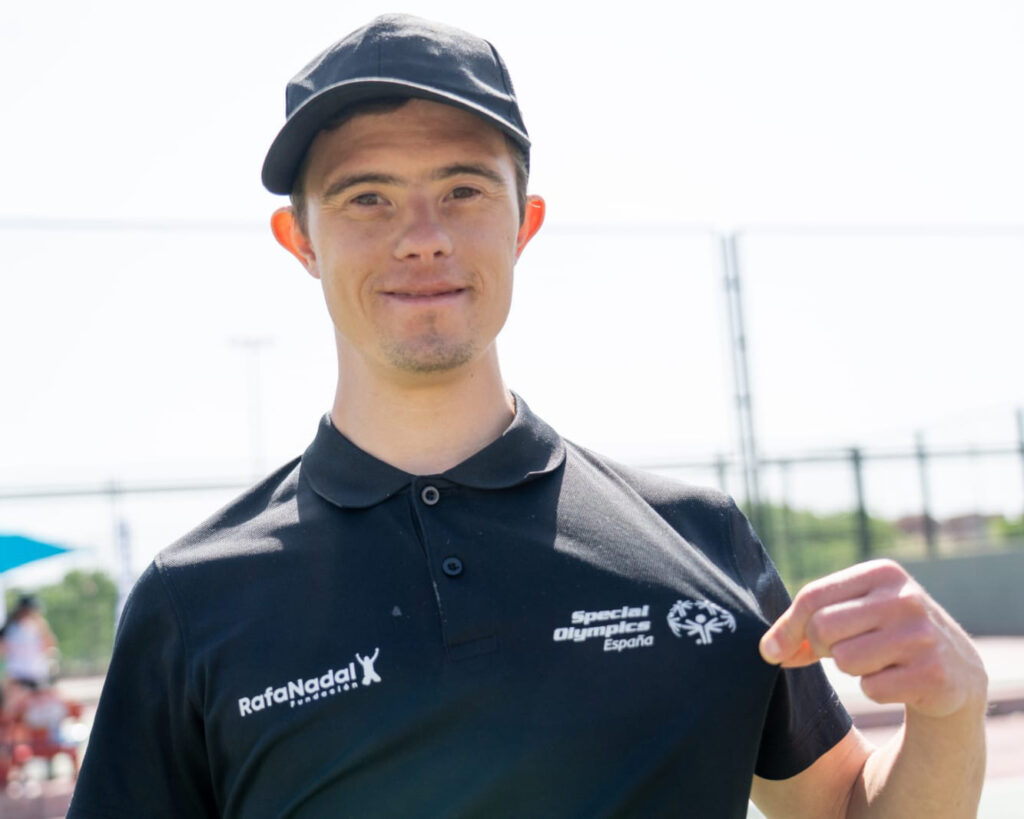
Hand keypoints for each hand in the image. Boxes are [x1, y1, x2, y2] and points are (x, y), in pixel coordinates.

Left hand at [759, 559, 987, 718]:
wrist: (956, 668)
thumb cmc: (887, 635)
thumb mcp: (855, 614)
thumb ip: (807, 625)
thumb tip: (768, 650)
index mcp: (882, 573)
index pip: (813, 596)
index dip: (787, 627)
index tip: (772, 652)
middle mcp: (905, 598)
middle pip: (822, 628)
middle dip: (820, 648)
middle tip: (840, 652)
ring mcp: (922, 635)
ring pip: (845, 661)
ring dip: (852, 669)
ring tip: (877, 661)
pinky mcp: (933, 674)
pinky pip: (872, 689)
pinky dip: (876, 689)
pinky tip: (898, 679)